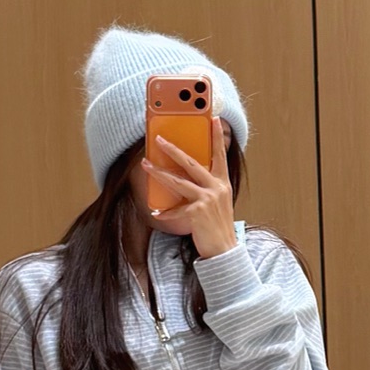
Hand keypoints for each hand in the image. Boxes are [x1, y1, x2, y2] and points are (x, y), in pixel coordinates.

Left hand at [147, 114, 236, 260]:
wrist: (224, 250)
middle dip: (173, 150)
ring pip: (178, 181)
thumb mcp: (218, 202)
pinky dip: (166, 212)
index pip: (220, 155)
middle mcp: (216, 188)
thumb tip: (187, 176)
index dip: (217, 137)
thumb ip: (208, 187)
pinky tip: (157, 213)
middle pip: (191, 163)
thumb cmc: (218, 226)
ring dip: (159, 172)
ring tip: (145, 164)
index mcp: (222, 183)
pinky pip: (175, 209)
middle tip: (158, 139)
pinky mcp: (197, 212)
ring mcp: (207, 199)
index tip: (214, 119)